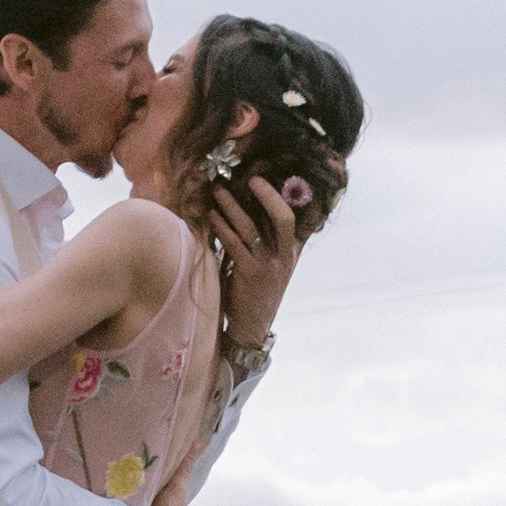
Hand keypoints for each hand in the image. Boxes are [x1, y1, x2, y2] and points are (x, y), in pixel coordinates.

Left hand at [212, 173, 301, 351]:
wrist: (251, 326)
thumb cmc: (257, 293)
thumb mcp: (272, 267)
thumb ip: (269, 243)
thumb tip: (254, 212)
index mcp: (291, 252)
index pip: (293, 219)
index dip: (281, 198)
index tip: (265, 181)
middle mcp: (285, 257)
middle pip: (284, 218)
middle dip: (268, 196)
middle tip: (251, 179)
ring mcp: (269, 265)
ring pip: (252, 227)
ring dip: (233, 206)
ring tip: (218, 192)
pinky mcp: (250, 273)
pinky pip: (234, 243)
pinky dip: (222, 227)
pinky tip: (212, 217)